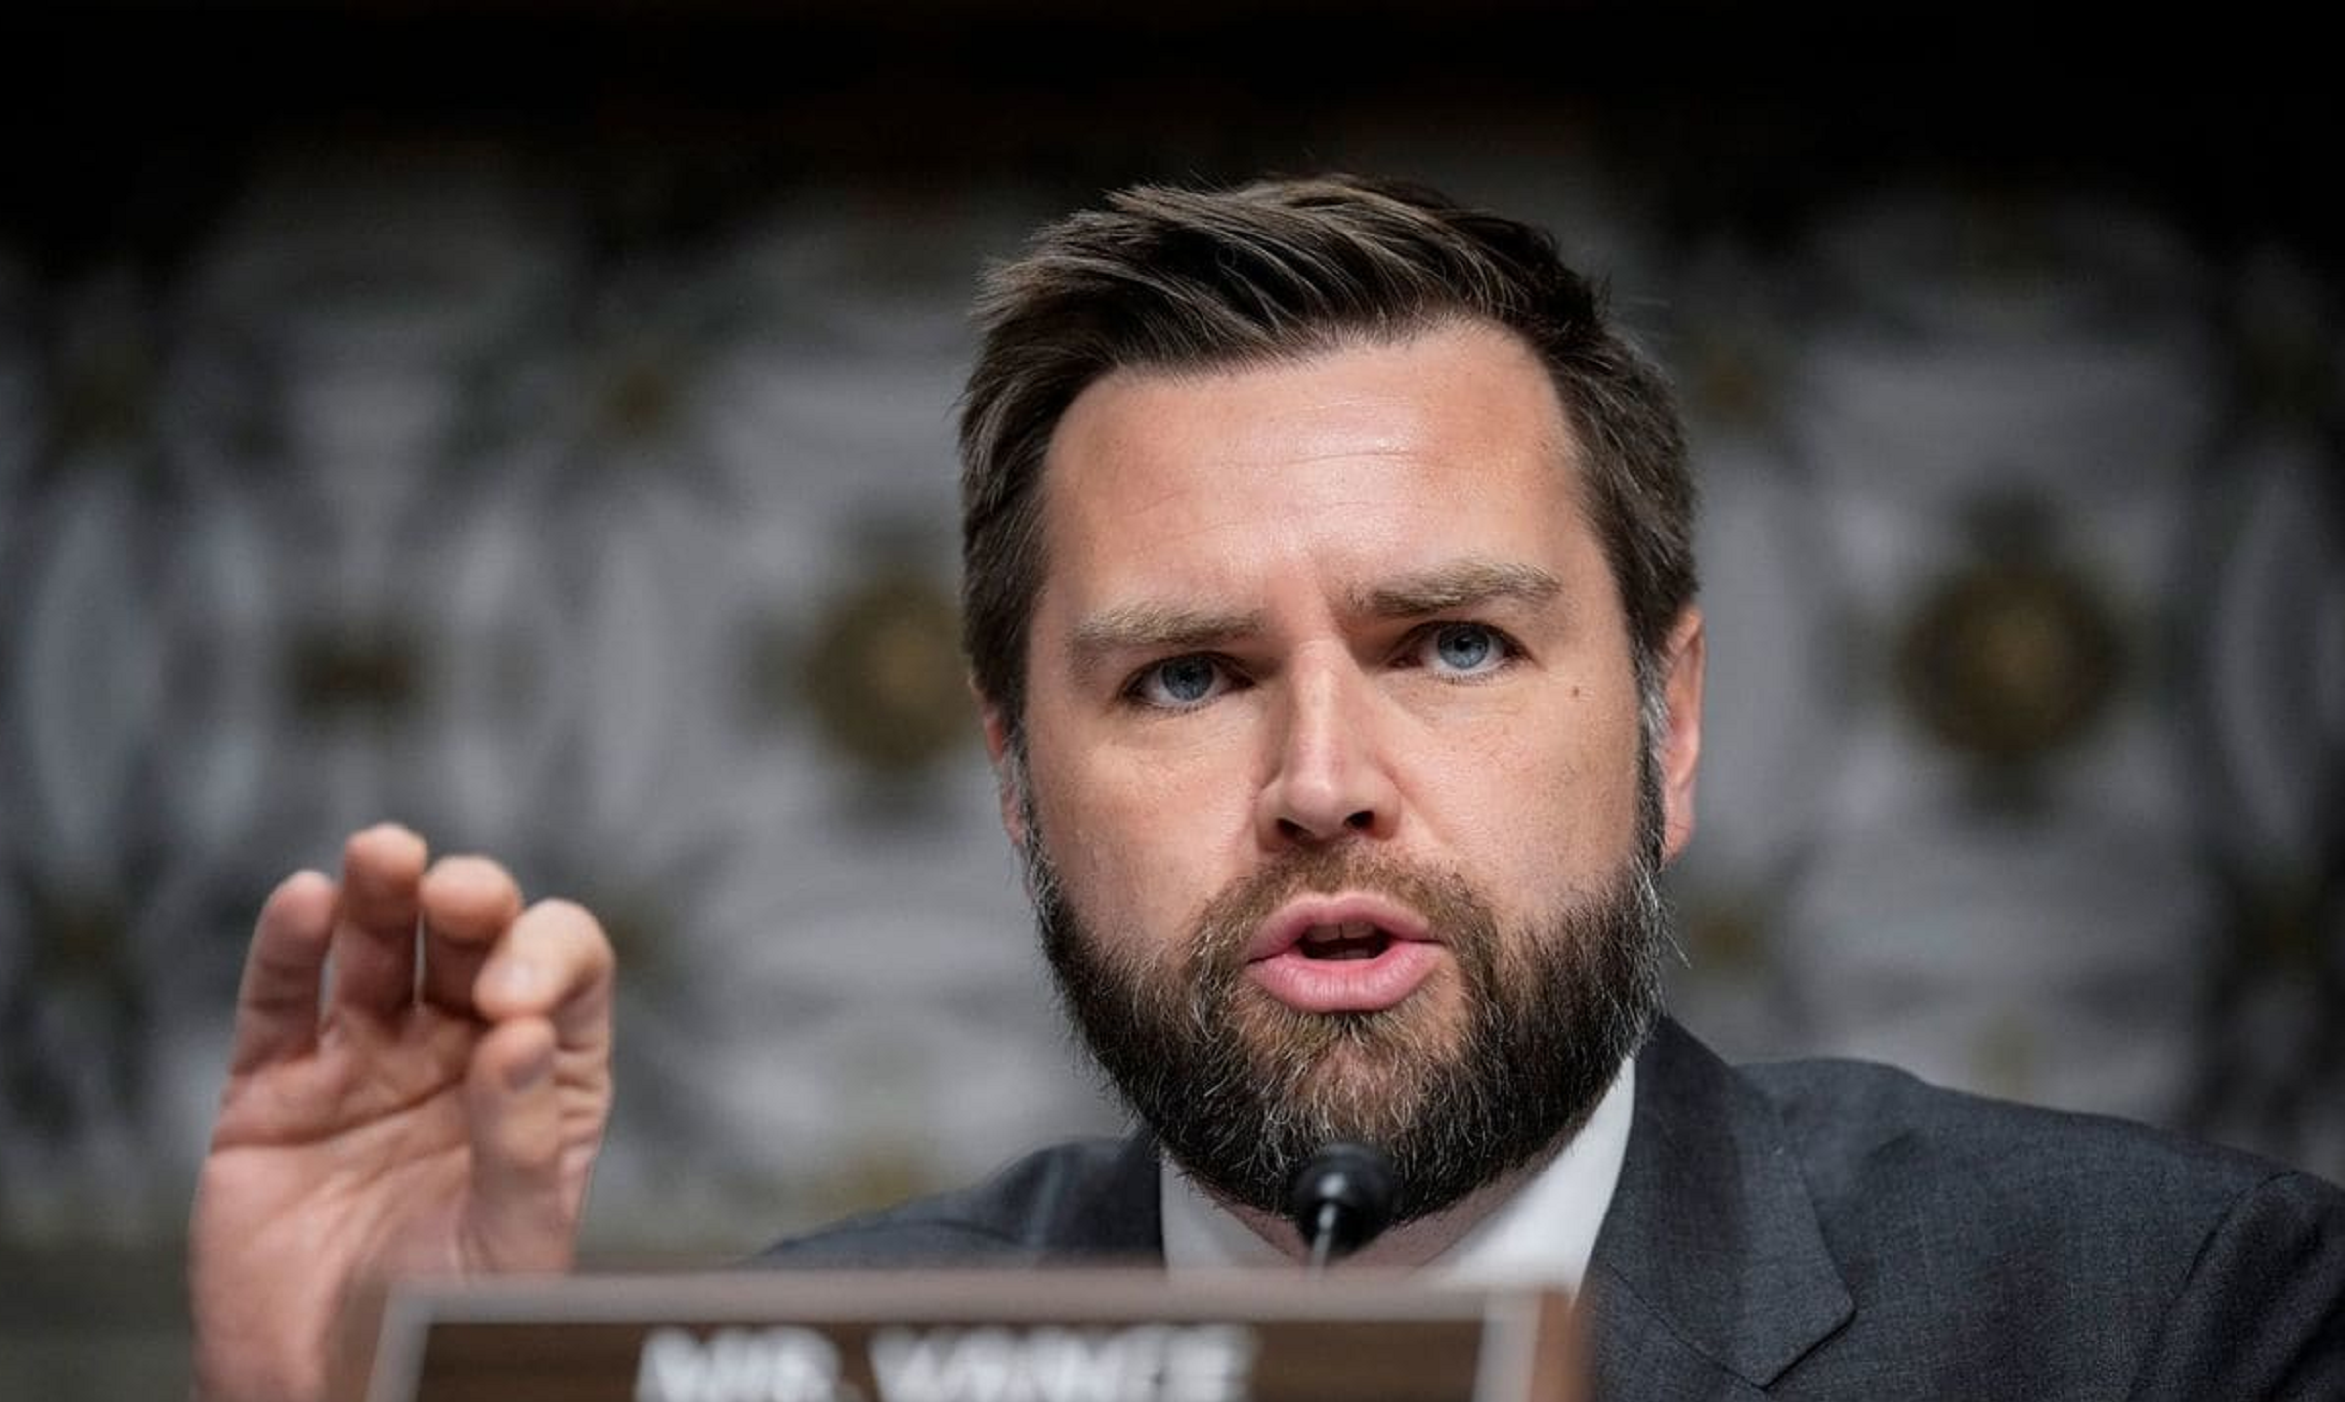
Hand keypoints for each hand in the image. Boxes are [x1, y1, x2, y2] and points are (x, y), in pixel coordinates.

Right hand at [189, 824, 614, 1401]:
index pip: (565, 974)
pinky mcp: (273, 1091)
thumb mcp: (515, 1243)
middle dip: (470, 901)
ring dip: (381, 891)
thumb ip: (526, 1143)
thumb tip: (522, 1037)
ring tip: (383, 854)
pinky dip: (289, 948)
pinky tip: (306, 902)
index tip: (515, 1003)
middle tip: (458, 895)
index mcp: (543, 1078)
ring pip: (376, 948)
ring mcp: (365, 1062)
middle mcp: (459, 1051)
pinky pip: (281, 1003)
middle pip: (472, 940)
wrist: (329, 1394)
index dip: (549, 960)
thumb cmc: (444, 1327)